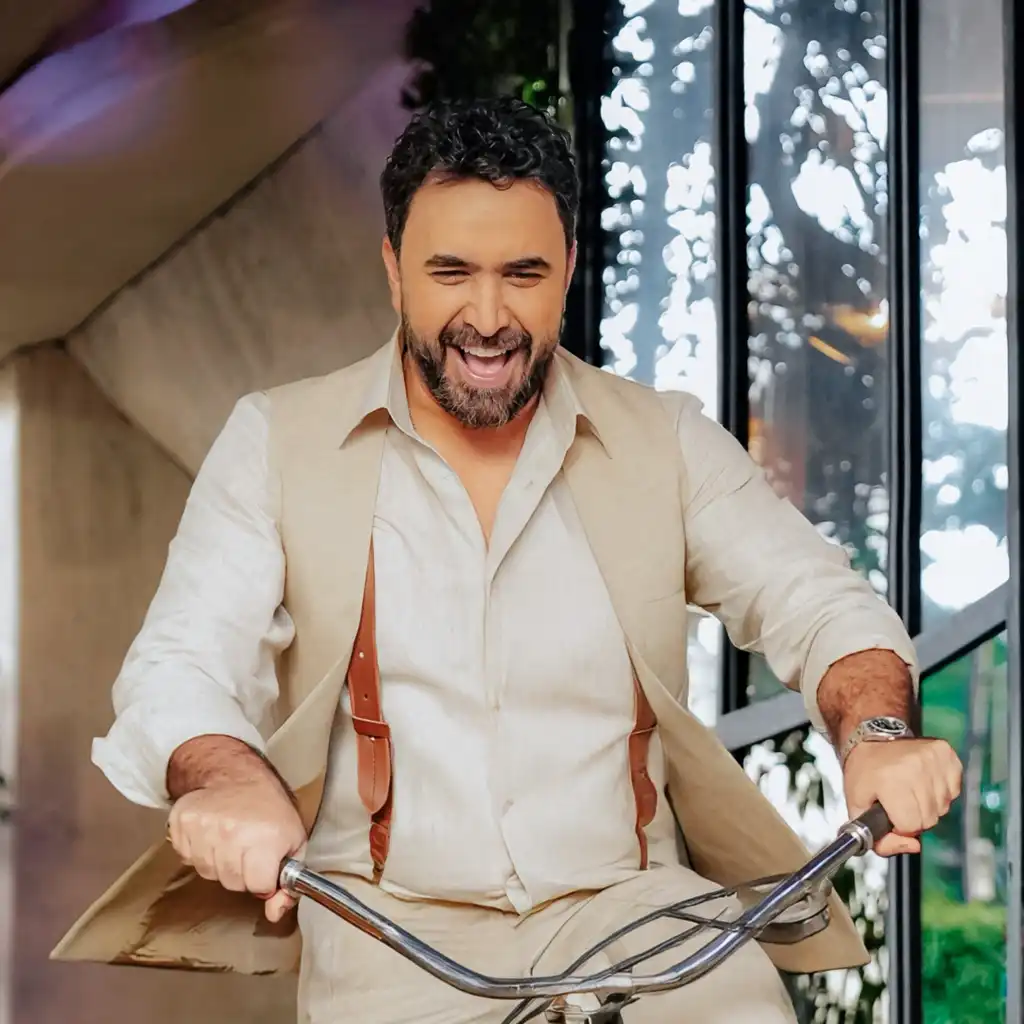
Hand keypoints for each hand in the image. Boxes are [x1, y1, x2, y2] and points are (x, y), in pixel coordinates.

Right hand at [167, 776, 306, 921]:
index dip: (264, 878)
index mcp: (265, 839)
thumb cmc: (270, 808)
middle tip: (249, 848)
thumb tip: (275, 913)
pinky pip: (187, 857)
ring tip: (231, 838)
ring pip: (208, 872)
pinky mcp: (182, 822)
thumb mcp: (294, 842)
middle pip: (232, 883)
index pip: (258, 886)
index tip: (266, 863)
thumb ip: (289, 884)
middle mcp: (233, 833)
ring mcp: (204, 828)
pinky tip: (212, 833)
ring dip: (219, 862)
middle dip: (242, 871)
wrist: (238, 774)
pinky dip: (199, 850)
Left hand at [843, 738, 961, 855]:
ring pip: (943, 807)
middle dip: (914, 817)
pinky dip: (940, 790)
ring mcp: (933, 758)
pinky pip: (953, 790)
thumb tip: (914, 846)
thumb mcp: (857, 808)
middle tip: (899, 799)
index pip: (911, 826)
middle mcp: (915, 768)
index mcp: (891, 782)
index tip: (890, 811)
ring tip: (909, 787)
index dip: (899, 824)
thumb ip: (880, 841)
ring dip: (928, 804)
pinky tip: (922, 779)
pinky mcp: (946, 752)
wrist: (870, 738)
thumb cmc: (863, 772)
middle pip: (929, 820)